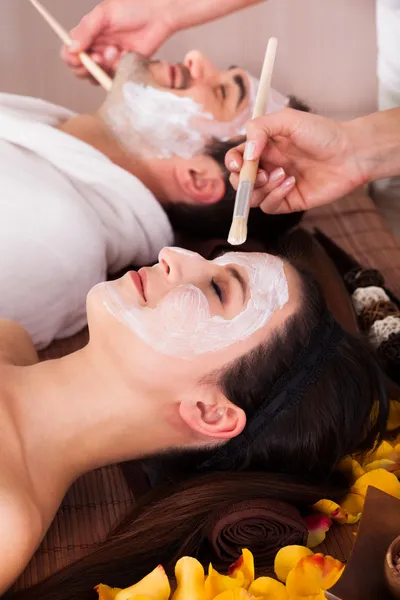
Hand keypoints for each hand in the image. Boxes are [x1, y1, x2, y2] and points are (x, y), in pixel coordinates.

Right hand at [62, 0, 173, 82]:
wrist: (158, 16)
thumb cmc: (132, 8)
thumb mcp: (104, 14)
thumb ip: (86, 30)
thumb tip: (71, 48)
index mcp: (86, 35)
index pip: (69, 53)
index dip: (72, 59)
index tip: (81, 57)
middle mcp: (95, 49)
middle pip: (80, 70)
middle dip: (88, 67)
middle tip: (99, 58)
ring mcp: (109, 61)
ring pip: (97, 77)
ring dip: (104, 68)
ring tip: (115, 51)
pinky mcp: (122, 69)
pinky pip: (114, 78)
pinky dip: (118, 69)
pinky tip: (125, 54)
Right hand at [225, 109, 365, 213]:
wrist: (351, 153)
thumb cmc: (322, 133)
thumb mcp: (288, 120)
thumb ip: (260, 129)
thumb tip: (245, 153)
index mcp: (264, 147)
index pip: (237, 158)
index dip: (232, 163)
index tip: (237, 163)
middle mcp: (268, 167)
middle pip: (240, 182)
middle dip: (244, 180)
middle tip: (261, 173)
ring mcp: (277, 186)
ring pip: (252, 197)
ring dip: (262, 188)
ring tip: (282, 174)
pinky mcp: (288, 202)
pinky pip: (269, 206)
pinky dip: (276, 196)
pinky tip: (291, 182)